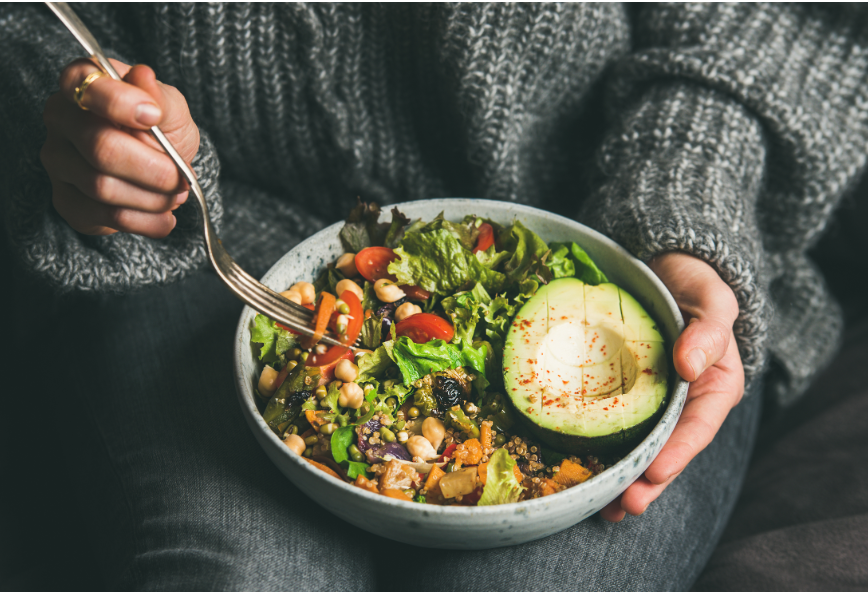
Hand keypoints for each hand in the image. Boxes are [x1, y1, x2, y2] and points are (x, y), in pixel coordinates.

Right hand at [40, 58, 199, 237]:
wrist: (159, 168)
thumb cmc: (161, 128)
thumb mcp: (171, 108)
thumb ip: (159, 97)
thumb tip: (143, 77)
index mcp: (82, 83)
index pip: (87, 88)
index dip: (121, 104)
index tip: (155, 117)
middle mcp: (61, 120)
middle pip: (100, 147)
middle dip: (153, 169)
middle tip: (182, 178)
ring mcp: (58, 161)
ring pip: (102, 187)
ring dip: (153, 198)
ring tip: (177, 195)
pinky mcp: (66, 200)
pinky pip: (104, 216)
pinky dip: (145, 222)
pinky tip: (165, 218)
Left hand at [599, 252, 744, 521]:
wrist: (667, 271)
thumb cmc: (695, 285)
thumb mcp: (712, 300)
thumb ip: (709, 331)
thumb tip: (690, 364)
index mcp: (713, 388)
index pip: (697, 428)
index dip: (677, 453)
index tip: (655, 472)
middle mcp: (684, 403)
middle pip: (667, 450)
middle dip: (646, 482)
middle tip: (623, 506)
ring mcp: (653, 402)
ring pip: (640, 447)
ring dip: (623, 478)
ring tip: (603, 507)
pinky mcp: (624, 394)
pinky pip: (613, 425)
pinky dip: (600, 450)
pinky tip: (581, 471)